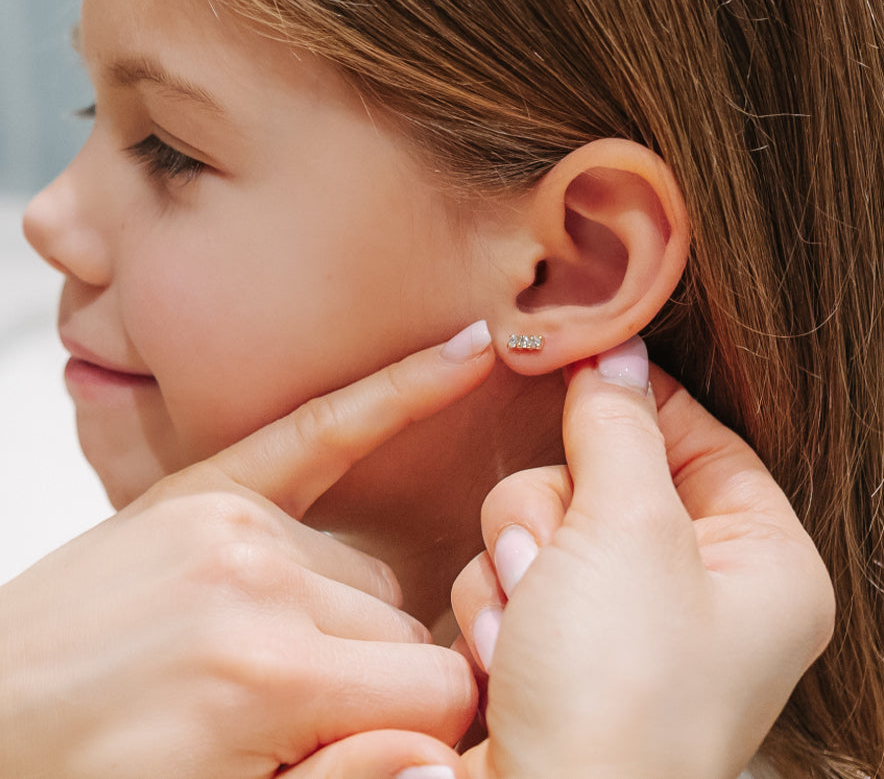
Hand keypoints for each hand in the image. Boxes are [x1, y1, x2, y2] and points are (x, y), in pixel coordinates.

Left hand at [0, 322, 493, 778]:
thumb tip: (441, 758)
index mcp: (266, 681)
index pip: (438, 690)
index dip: (422, 733)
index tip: (382, 750)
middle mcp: (257, 581)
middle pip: (404, 631)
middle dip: (376, 688)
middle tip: (302, 730)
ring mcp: (232, 520)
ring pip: (370, 578)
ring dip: (347, 626)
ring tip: (267, 670)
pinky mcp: (210, 483)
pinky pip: (327, 428)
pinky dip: (402, 394)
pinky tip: (466, 353)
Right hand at [316, 336, 833, 778]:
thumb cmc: (616, 689)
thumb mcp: (627, 529)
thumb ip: (618, 426)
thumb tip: (618, 346)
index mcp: (761, 561)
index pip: (705, 439)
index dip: (641, 400)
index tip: (583, 361)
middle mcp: (702, 591)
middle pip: (610, 475)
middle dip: (558, 509)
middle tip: (547, 558)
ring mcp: (630, 621)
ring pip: (551, 518)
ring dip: (519, 558)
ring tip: (523, 620)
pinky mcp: (567, 645)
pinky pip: (520, 571)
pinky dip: (499, 602)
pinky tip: (503, 651)